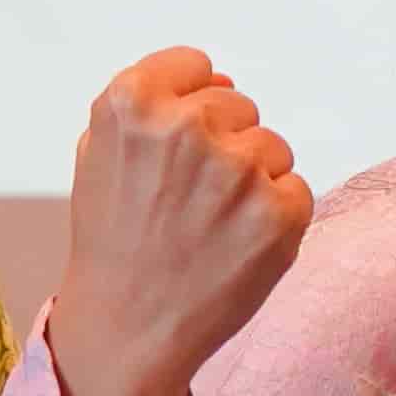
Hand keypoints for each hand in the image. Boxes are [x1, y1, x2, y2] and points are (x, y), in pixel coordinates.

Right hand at [45, 51, 310, 395]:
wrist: (128, 329)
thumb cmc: (114, 240)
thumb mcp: (100, 153)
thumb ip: (149, 103)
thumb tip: (219, 79)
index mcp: (133, 102)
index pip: (197, 66)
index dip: (188, 107)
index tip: (174, 150)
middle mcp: (187, 128)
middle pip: (238, 105)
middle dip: (221, 146)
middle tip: (187, 202)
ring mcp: (238, 170)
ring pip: (271, 147)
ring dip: (252, 182)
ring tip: (209, 227)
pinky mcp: (280, 213)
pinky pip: (295, 190)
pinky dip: (275, 219)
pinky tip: (235, 248)